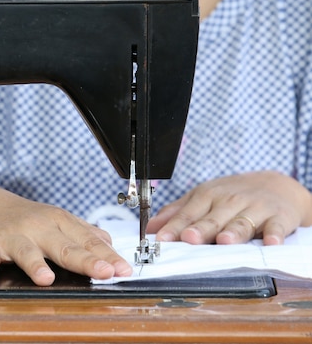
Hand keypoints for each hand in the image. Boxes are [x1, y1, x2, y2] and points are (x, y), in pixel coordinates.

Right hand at [0, 188, 132, 285]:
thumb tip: (110, 244)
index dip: (107, 256)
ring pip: (26, 251)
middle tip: (104, 273)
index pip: (88, 241)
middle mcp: (39, 227)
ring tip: (45, 279)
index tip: (124, 270)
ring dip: (35, 265)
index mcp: (59, 222)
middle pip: (64, 246)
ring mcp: (13, 235)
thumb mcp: (57, 220)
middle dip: (85, 260)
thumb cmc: (25, 218)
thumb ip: (83, 233)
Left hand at [147, 171, 311, 245]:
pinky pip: (276, 227)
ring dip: (233, 231)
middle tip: (189, 238)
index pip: (188, 214)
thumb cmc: (232, 196)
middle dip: (200, 228)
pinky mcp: (279, 217)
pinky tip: (271, 242)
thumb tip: (149, 228)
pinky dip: (274, 234)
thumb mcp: (202, 198)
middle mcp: (230, 201)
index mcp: (207, 197)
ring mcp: (255, 208)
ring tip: (224, 240)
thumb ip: (176, 213)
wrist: (276, 186)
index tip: (162, 238)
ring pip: (242, 222)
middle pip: (213, 218)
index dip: (175, 226)